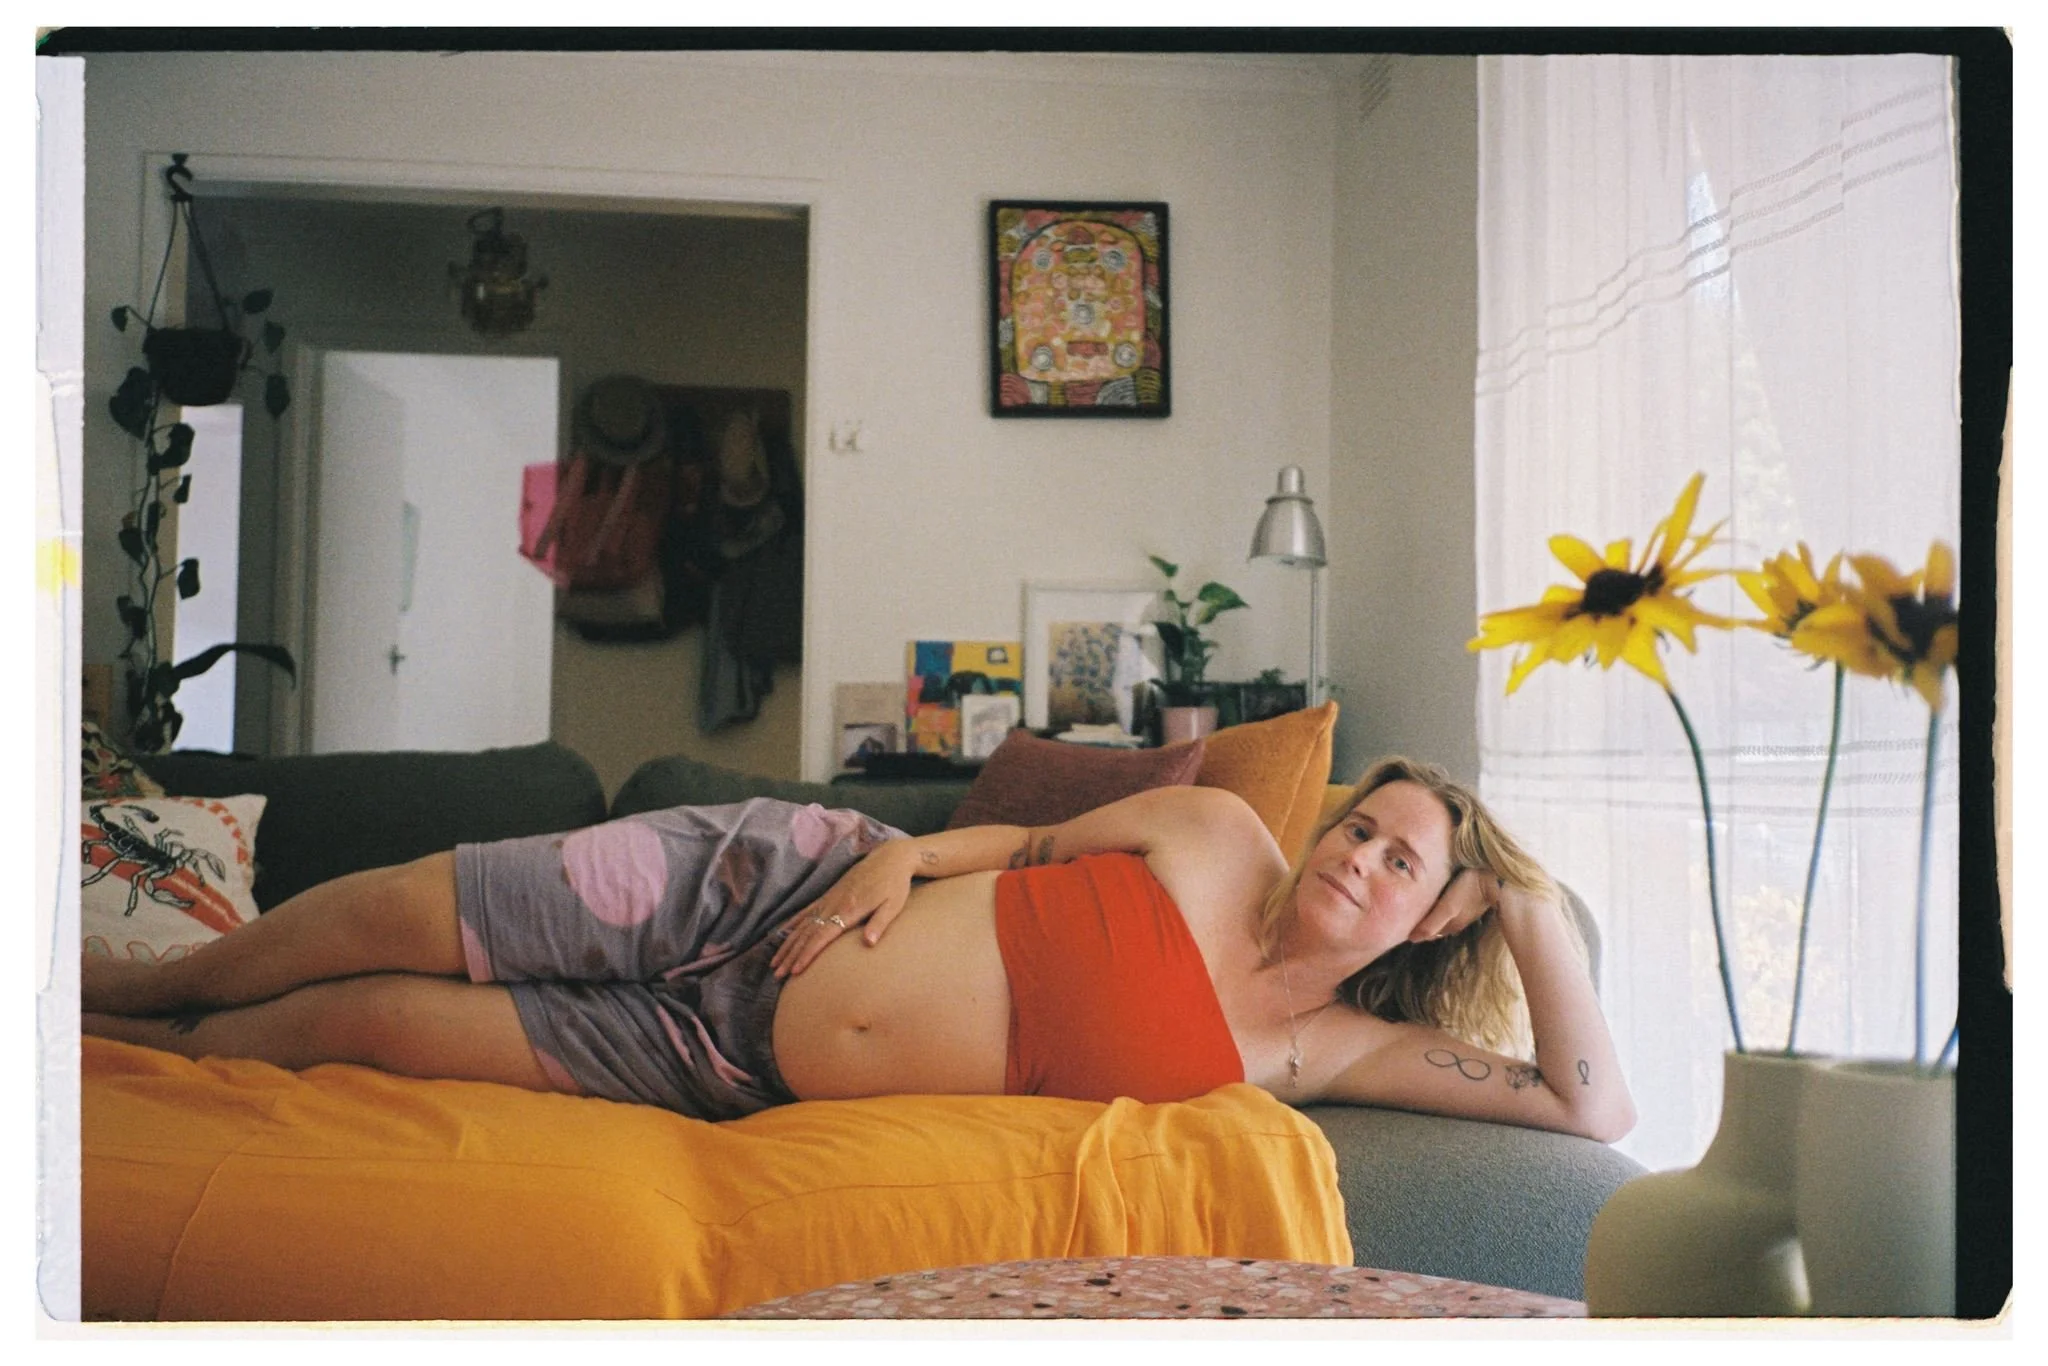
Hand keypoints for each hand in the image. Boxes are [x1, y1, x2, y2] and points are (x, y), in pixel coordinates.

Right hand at [770, 840, 918, 977]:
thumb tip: (869, 943)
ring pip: (802, 925)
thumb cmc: (895, 885)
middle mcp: (833, 904)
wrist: (889, 858)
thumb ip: (879, 924)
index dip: (807, 954)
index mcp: (849, 909)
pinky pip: (805, 912)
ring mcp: (829, 899)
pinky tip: (780, 933)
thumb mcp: (893, 905)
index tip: (796, 970)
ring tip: (775, 963)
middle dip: (791, 955)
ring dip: (787, 944)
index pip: (822, 936)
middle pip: (807, 934)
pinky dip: (792, 924)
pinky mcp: (829, 895)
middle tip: (778, 974)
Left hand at [1409, 867, 1499, 943]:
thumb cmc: (1470, 890)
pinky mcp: (1472, 901)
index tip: (1402, 927)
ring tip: (1420, 909)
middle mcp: (1458, 922)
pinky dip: (1443, 908)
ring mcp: (1466, 912)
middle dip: (1423, 924)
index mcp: (1450, 925)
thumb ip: (1431, 924)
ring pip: (1445, 918)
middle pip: (1436, 927)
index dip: (1416, 930)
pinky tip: (1440, 900)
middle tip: (1407, 917)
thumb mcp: (1448, 908)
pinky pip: (1453, 908)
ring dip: (1433, 916)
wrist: (1497, 878)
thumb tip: (1411, 939)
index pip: (1429, 933)